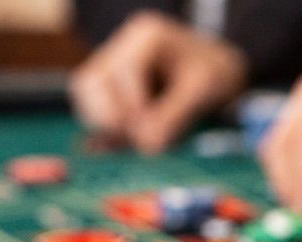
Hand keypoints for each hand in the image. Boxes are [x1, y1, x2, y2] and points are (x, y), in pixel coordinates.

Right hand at [70, 10, 246, 154]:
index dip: (133, 106)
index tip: (150, 133)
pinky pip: (91, 110)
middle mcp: (122, 47)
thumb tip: (146, 144)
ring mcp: (111, 67)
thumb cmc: (213, 74)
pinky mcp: (108, 91)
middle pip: (91, 82)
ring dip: (104, 124)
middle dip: (110, 116)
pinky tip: (125, 142)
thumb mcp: (202, 90)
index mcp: (147, 37)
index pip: (123, 72)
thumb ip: (174, 116)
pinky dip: (104, 130)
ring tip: (134, 139)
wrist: (216, 74)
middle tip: (136, 138)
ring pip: (85, 97)